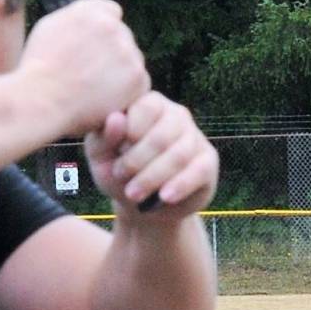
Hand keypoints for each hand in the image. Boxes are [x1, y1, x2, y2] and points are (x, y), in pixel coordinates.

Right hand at [16, 0, 149, 135]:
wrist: (42, 100)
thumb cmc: (38, 68)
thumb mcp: (49, 27)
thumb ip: (75, 17)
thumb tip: (90, 16)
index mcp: (91, 12)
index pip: (112, 12)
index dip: (103, 31)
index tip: (96, 47)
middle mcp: (113, 27)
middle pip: (123, 37)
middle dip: (112, 53)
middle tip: (91, 74)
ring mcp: (128, 52)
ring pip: (132, 61)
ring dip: (121, 73)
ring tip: (94, 90)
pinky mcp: (137, 78)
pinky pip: (140, 84)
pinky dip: (127, 94)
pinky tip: (106, 101)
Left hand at [84, 92, 218, 218]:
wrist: (142, 205)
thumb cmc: (118, 172)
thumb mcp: (101, 158)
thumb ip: (104, 138)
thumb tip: (116, 119)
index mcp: (149, 104)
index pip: (145, 107)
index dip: (128, 133)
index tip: (113, 155)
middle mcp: (175, 114)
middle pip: (161, 135)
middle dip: (137, 161)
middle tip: (120, 178)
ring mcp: (194, 135)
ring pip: (179, 154)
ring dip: (153, 177)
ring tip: (133, 194)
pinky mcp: (208, 160)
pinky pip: (199, 170)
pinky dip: (181, 185)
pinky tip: (164, 197)